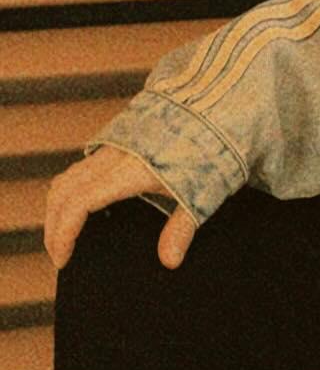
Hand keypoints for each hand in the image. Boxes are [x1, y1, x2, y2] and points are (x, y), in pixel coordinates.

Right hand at [44, 147, 197, 271]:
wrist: (217, 108)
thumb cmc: (212, 150)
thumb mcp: (201, 193)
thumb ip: (182, 228)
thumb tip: (170, 261)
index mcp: (128, 170)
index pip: (78, 203)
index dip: (63, 233)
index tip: (62, 259)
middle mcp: (112, 155)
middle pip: (63, 192)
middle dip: (53, 226)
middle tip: (60, 257)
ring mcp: (112, 146)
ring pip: (67, 177)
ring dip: (58, 207)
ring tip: (65, 237)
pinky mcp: (116, 142)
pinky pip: (80, 167)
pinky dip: (70, 190)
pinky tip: (83, 209)